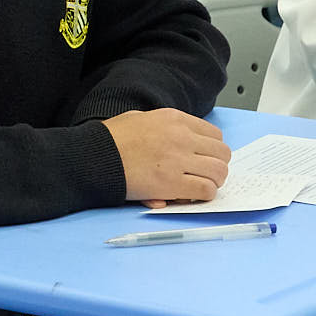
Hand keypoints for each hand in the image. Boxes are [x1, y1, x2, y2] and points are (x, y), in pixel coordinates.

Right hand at [100, 109, 230, 205]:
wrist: (94, 156)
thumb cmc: (110, 139)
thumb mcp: (138, 120)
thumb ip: (162, 128)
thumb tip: (175, 144)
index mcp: (174, 119)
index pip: (214, 134)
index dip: (211, 150)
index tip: (203, 159)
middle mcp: (181, 137)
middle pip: (222, 153)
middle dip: (216, 166)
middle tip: (205, 176)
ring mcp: (178, 159)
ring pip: (218, 172)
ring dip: (212, 182)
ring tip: (199, 187)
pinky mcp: (171, 182)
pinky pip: (205, 189)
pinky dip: (203, 195)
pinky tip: (191, 196)